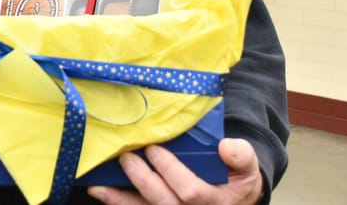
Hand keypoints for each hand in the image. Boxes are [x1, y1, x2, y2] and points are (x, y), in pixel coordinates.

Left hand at [87, 138, 263, 204]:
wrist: (234, 198)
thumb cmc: (236, 179)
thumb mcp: (248, 167)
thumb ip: (242, 156)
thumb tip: (226, 147)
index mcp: (215, 203)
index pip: (190, 192)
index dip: (171, 172)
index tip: (155, 150)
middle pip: (164, 203)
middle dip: (143, 180)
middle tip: (127, 157)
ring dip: (120, 199)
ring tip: (99, 185)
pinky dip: (119, 202)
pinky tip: (101, 193)